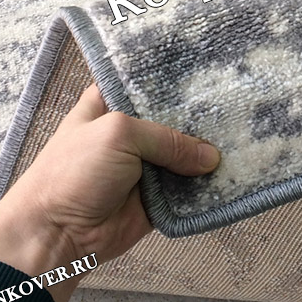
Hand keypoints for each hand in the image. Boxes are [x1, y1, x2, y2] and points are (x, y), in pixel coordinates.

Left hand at [0, 83, 219, 301]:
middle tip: (238, 100)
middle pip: (172, 119)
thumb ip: (167, 139)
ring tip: (245, 135)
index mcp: (111, 105)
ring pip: (184, 155)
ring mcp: (144, 167)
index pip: (145, 81)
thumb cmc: (75, 171)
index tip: (209, 66)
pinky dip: (206, 185)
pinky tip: (236, 171)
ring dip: (207, 152)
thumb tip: (211, 158)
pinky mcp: (157, 199)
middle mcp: (129, 132)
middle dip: (200, 114)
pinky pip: (187, 190)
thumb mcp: (118, 135)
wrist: (56, 235)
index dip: (172, 75)